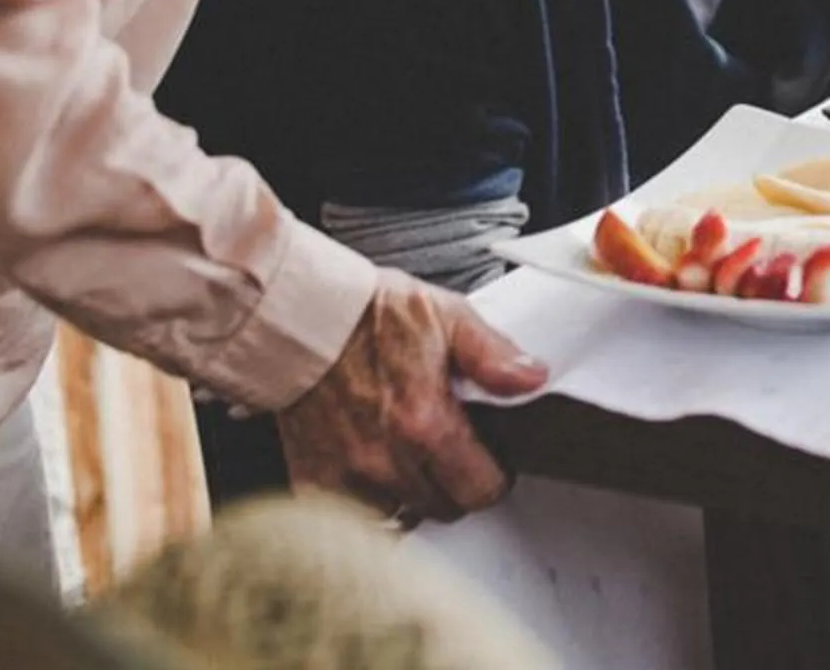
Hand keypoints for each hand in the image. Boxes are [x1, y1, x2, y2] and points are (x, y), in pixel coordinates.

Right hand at [275, 271, 546, 522]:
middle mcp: (387, 460)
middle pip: (445, 508)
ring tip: (410, 458)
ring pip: (402, 515)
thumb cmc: (366, 313)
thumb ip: (493, 354)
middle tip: (449, 452)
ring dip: (412, 494)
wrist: (297, 317)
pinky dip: (368, 499)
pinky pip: (354, 516)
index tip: (489, 462)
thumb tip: (532, 379)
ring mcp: (348, 476)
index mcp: (426, 424)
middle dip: (456, 484)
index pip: (482, 490)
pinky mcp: (314, 480)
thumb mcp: (445, 316)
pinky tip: (373, 467)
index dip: (493, 476)